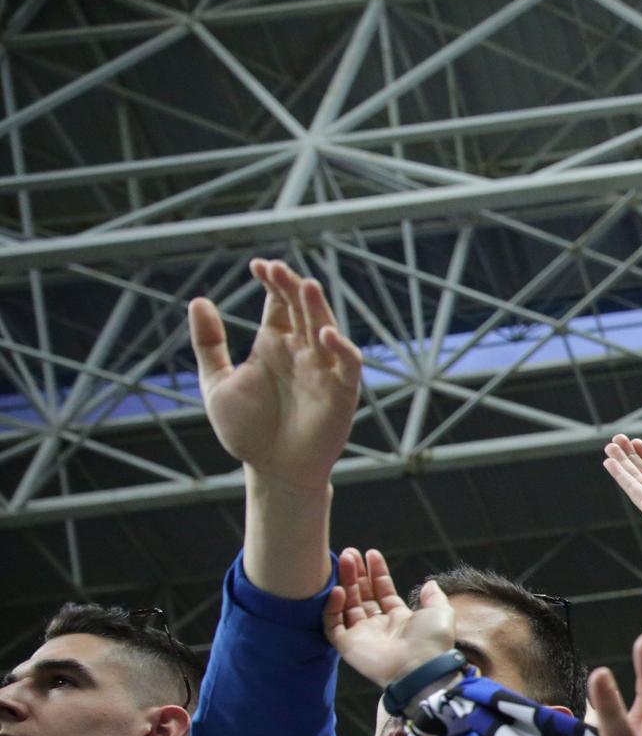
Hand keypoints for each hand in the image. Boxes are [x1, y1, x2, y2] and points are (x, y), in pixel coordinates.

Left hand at [190, 259, 363, 492]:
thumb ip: (209, 344)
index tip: (258, 265)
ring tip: (305, 285)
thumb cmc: (246, 431)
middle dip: (292, 288)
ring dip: (317, 307)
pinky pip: (347, 365)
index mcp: (273, 346)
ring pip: (326, 329)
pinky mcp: (342, 393)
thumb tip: (200, 300)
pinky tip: (324, 334)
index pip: (279, 304)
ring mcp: (323, 370)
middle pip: (302, 310)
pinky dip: (341, 348)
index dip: (272, 283)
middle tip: (277, 268)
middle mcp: (301, 352)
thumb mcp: (216, 383)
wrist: (272, 470)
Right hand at [322, 548, 456, 687]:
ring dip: (344, 582)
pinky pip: (333, 625)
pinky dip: (332, 608)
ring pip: (347, 605)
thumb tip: (430, 583)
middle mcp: (379, 626)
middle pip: (363, 595)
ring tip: (343, 559)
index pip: (383, 591)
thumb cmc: (432, 641)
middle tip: (349, 553)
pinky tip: (338, 590)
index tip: (371, 553)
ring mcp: (362, 635)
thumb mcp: (440, 613)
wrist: (419, 668)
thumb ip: (433, 597)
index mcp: (400, 619)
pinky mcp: (348, 646)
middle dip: (356, 573)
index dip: (377, 573)